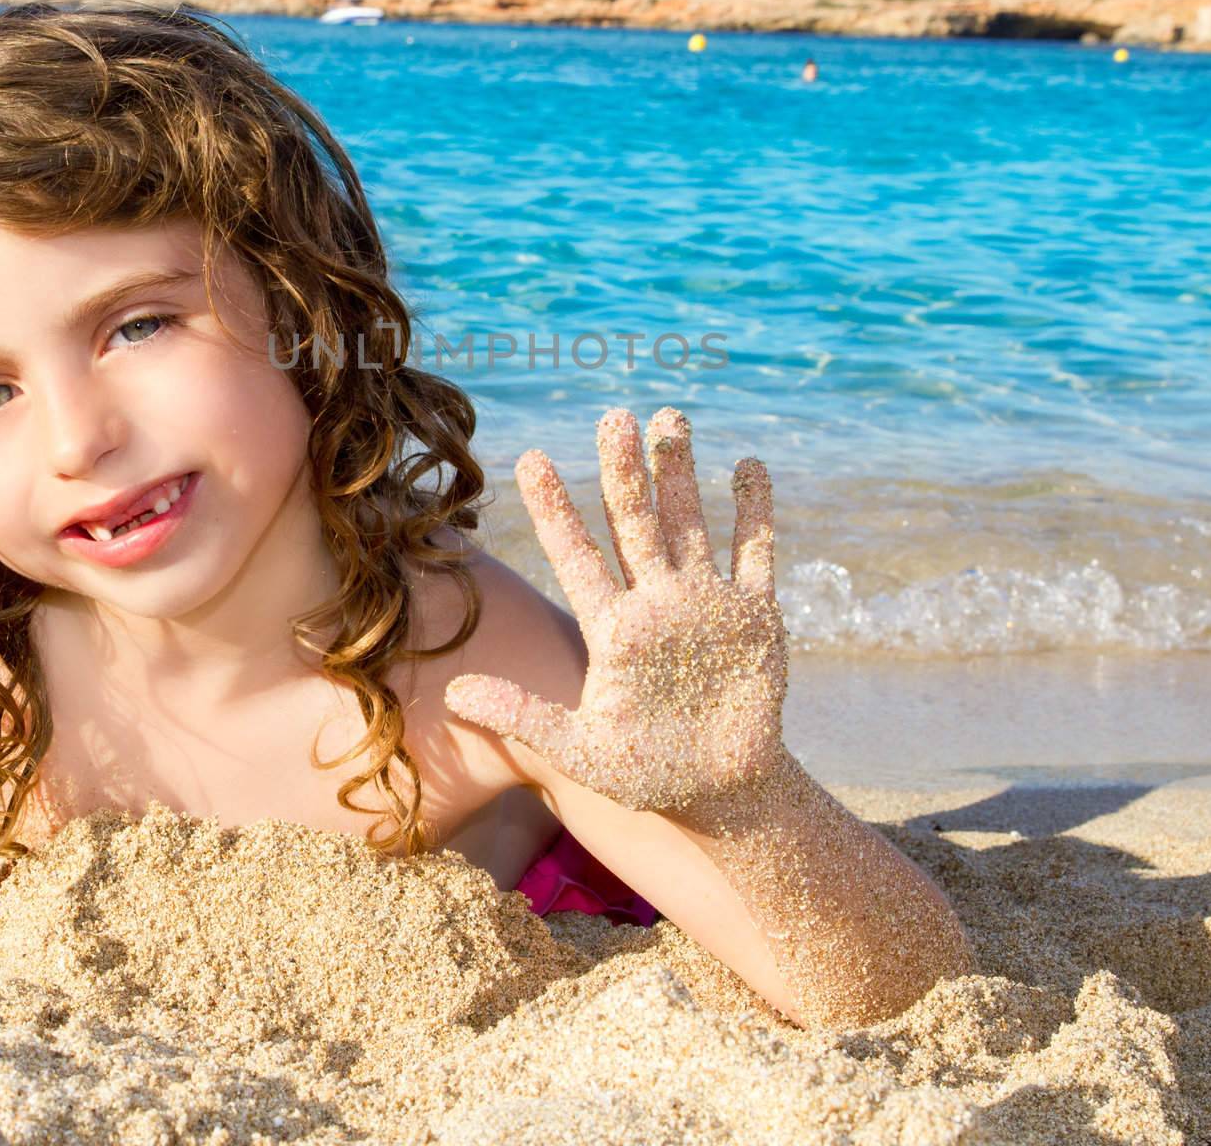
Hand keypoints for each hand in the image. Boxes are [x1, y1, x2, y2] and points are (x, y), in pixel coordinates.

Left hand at [444, 405, 786, 816]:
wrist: (721, 794)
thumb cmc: (646, 774)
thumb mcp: (579, 749)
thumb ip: (522, 716)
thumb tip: (454, 693)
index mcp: (612, 628)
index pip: (576, 555)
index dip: (554, 509)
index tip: (531, 459)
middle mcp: (655, 603)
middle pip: (634, 523)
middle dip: (624, 471)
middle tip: (613, 416)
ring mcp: (704, 605)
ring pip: (689, 524)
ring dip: (681, 473)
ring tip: (669, 417)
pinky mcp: (754, 619)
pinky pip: (755, 555)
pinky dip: (756, 512)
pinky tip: (748, 466)